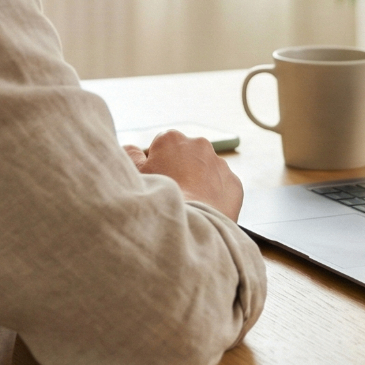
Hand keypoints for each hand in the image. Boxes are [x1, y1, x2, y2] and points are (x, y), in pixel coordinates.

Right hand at [124, 129, 244, 220]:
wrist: (191, 225)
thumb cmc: (158, 198)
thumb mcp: (135, 174)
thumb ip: (130, 155)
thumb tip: (130, 148)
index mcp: (172, 139)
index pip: (162, 146)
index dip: (158, 164)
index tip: (158, 181)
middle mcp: (199, 145)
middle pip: (187, 156)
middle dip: (181, 170)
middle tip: (174, 193)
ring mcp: (219, 163)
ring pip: (207, 171)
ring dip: (199, 183)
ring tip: (189, 205)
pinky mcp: (234, 183)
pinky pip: (223, 187)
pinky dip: (215, 197)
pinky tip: (204, 210)